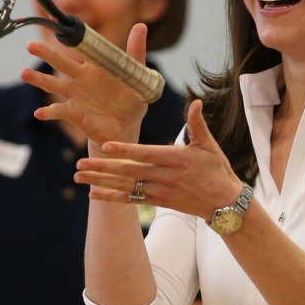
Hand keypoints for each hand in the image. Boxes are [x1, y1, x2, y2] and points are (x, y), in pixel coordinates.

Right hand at [20, 24, 148, 146]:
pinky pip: (59, 111)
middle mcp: (81, 78)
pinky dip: (49, 112)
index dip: (68, 36)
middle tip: (30, 45)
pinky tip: (39, 113)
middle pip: (61, 63)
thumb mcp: (137, 75)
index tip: (55, 23)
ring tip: (24, 73)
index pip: (80, 46)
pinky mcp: (74, 113)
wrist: (125, 128)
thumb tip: (140, 25)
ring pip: (54, 85)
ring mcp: (75, 95)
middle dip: (46, 54)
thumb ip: (136, 51)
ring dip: (39, 80)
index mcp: (96, 66)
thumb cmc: (131, 99)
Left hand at [74, 97, 242, 219]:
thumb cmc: (217, 169)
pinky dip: (112, 197)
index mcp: (176, 158)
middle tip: (79, 163)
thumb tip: (196, 101)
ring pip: (126, 186)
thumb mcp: (209, 145)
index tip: (105, 146)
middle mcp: (165, 176)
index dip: (125, 150)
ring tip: (79, 177)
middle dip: (103, 167)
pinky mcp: (159, 202)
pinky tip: (94, 194)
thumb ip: (197, 123)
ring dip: (101, 181)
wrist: (225, 203)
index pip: (146, 153)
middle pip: (129, 171)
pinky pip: (132, 199)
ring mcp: (161, 191)